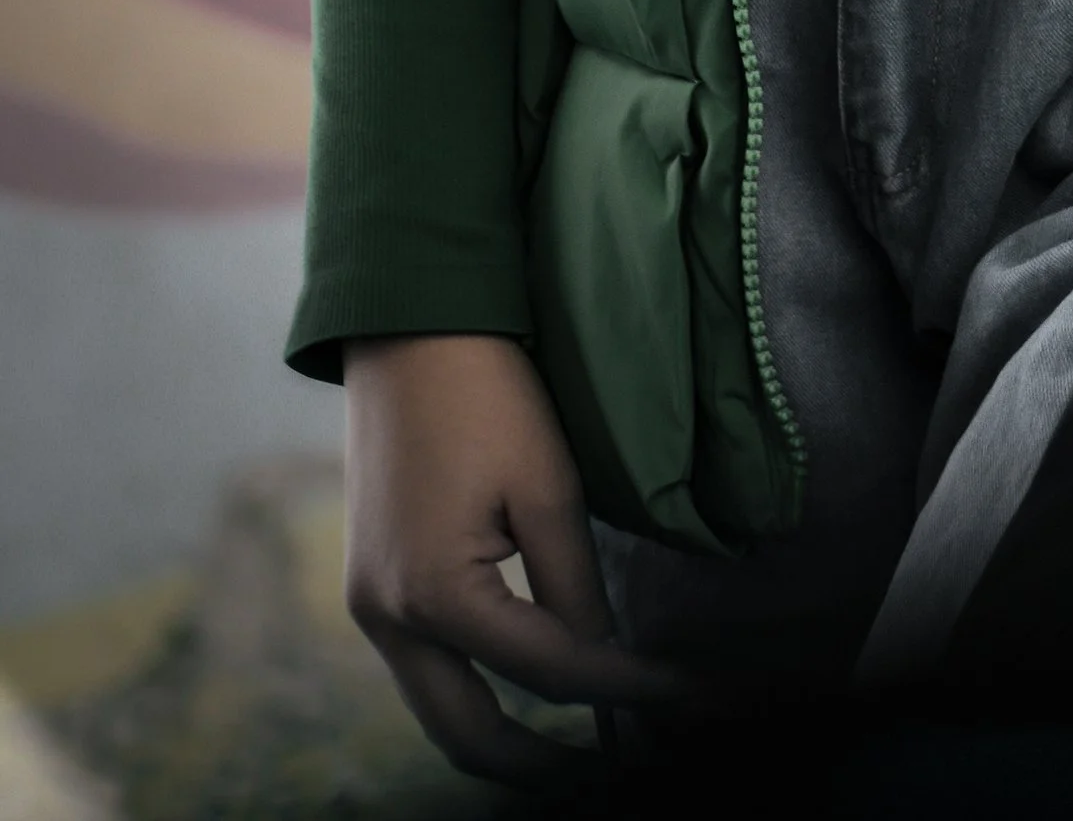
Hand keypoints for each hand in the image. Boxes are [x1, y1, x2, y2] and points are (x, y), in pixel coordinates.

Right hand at [343, 332, 681, 784]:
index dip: (626, 685)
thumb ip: (573, 585)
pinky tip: (521, 686)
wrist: (408, 326)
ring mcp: (368, 608)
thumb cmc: (486, 392)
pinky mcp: (368, 588)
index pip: (550, 670)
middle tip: (613, 765)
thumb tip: (600, 655)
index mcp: (435, 596)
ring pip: (438, 712)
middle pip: (468, 735)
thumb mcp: (547, 486)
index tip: (685, 692)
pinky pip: (422, 670)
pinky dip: (472, 692)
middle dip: (539, 765)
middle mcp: (388, 620)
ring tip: (574, 745)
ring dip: (500, 739)